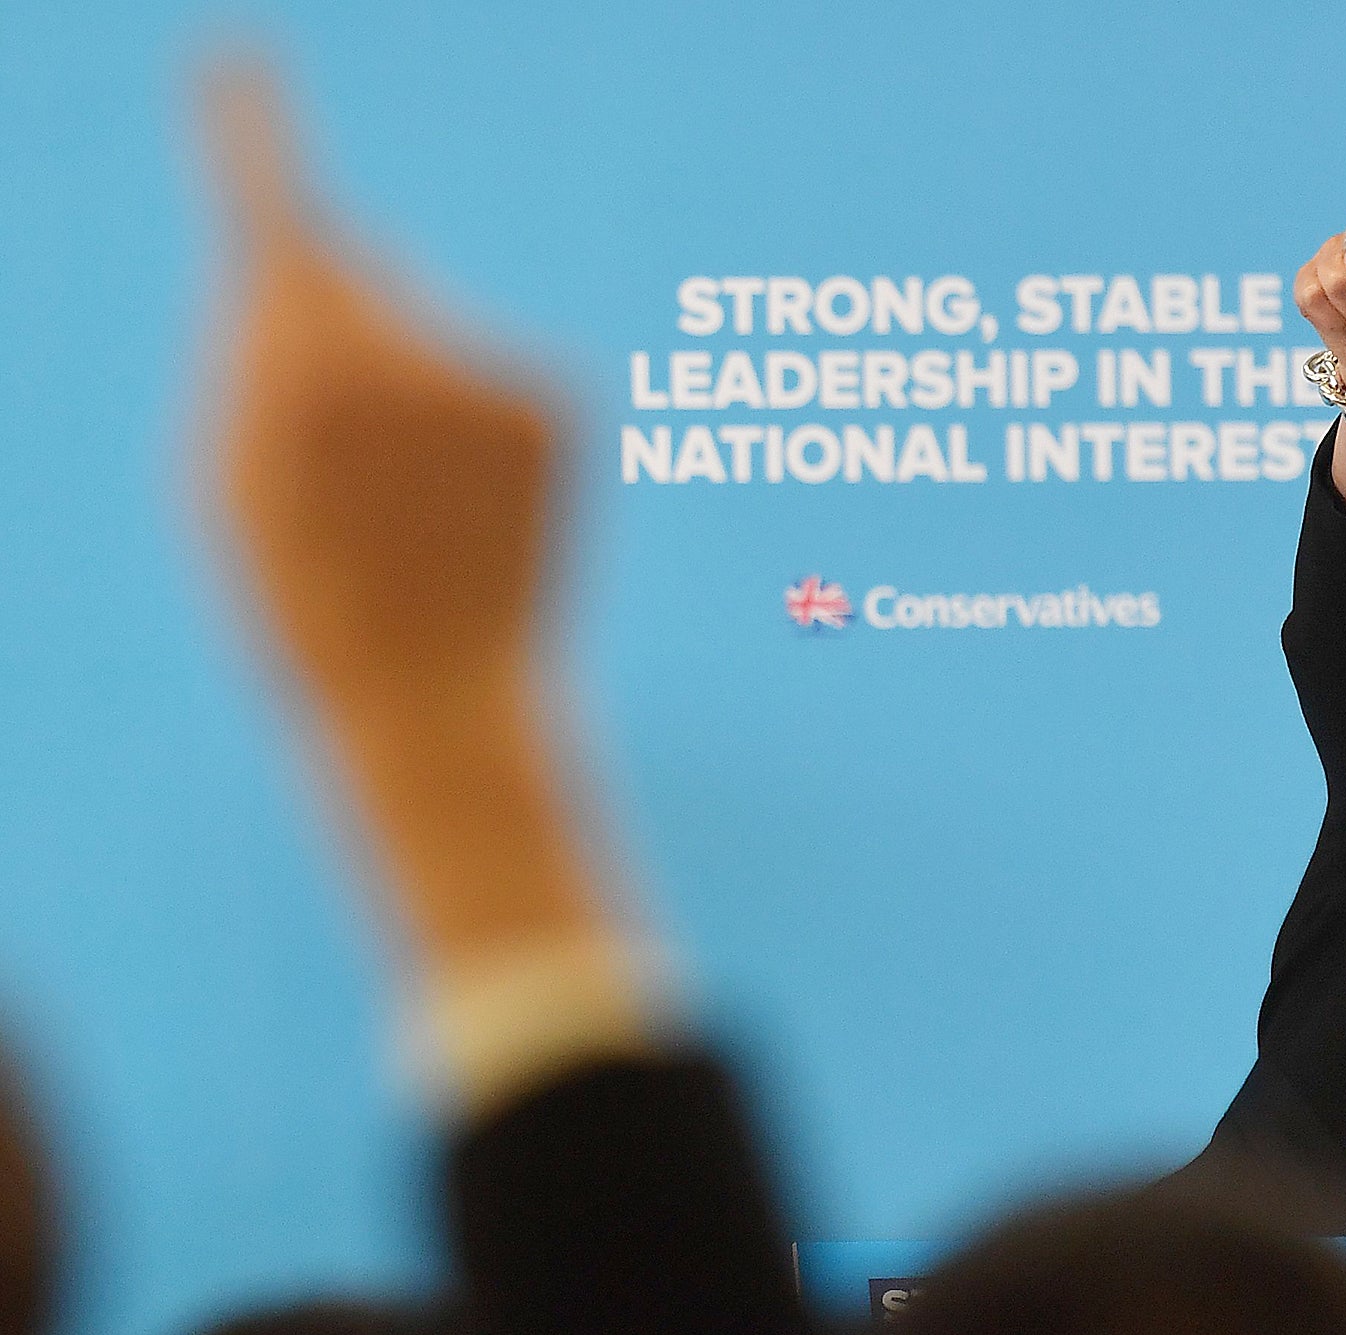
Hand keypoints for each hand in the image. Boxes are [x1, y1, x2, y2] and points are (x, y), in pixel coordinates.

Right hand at [199, 64, 613, 979]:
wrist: (439, 702)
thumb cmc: (313, 604)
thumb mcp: (232, 482)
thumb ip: (252, 358)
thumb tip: (312, 266)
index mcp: (295, 369)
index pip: (275, 223)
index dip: (251, 136)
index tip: (240, 60)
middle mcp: (405, 348)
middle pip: (356, 281)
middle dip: (340, 335)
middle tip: (346, 465)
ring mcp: (490, 369)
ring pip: (430, 336)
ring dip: (417, 400)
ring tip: (418, 512)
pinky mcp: (557, 396)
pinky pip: (494, 377)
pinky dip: (484, 428)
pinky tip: (479, 509)